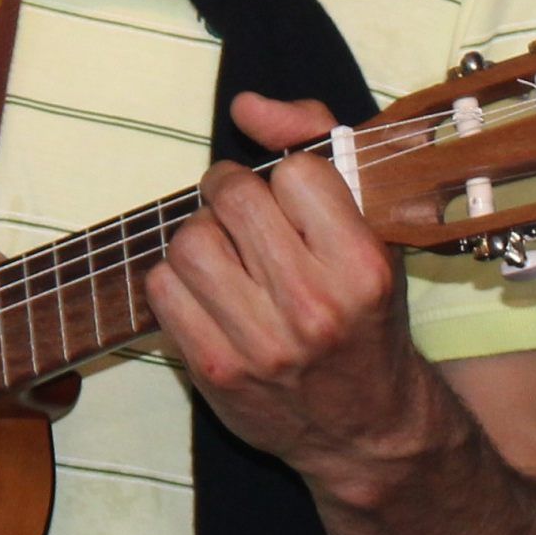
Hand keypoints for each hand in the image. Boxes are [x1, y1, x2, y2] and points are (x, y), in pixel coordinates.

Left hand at [147, 93, 459, 501]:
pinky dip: (177, 279)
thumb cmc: (366, 318)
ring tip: (226, 254)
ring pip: (190, 240)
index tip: (293, 201)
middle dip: (232, 194)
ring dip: (201, 236)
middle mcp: (314, 307)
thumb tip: (246, 105)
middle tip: (243, 215)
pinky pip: (162, 287)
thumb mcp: (373, 231)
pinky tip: (209, 292)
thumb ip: (318, 146)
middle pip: (234, 198)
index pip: (296, 171)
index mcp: (363, 266)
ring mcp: (260, 343)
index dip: (287, 177)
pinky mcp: (215, 369)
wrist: (365, 429)